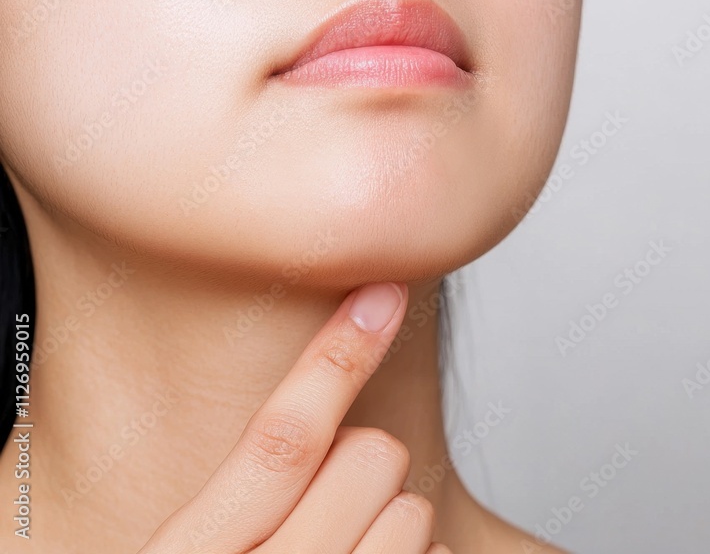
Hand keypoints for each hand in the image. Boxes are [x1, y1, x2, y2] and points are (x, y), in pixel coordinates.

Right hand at [138, 283, 450, 553]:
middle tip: (325, 504)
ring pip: (413, 509)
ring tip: (342, 552)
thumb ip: (232, 491)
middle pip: (372, 458)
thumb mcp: (185, 548)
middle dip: (360, 463)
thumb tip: (311, 415)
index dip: (338, 359)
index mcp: (194, 553)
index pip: (282, 440)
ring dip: (390, 520)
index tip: (383, 294)